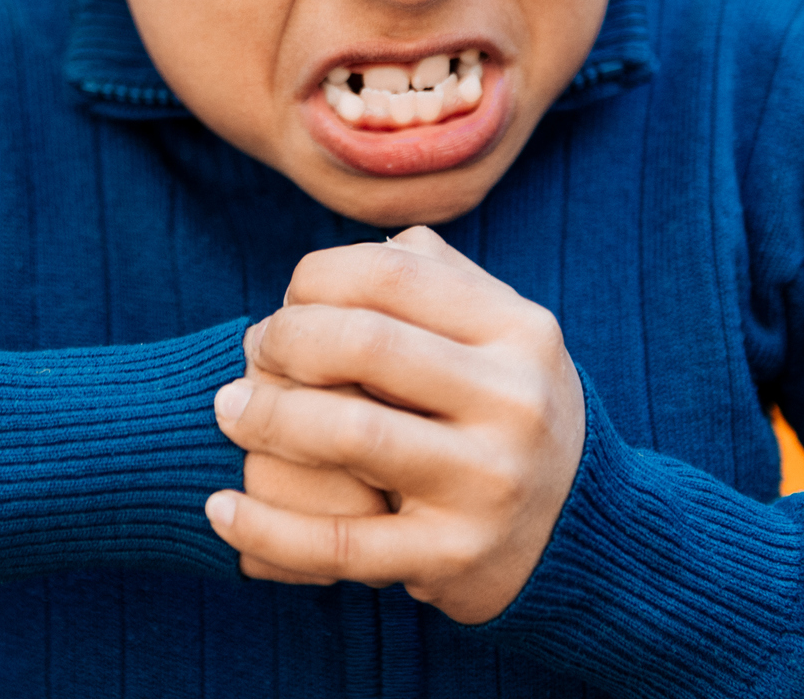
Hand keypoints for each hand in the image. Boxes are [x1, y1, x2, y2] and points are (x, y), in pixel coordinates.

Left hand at [206, 227, 584, 623]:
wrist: (583, 539)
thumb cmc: (508, 412)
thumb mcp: (503, 336)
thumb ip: (440, 279)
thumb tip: (372, 245)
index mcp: (519, 332)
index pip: (391, 275)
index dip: (317, 279)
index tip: (288, 301)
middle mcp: (514, 403)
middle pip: (363, 344)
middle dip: (283, 341)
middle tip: (252, 354)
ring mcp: (487, 484)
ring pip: (348, 432)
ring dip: (266, 416)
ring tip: (229, 411)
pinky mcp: (452, 559)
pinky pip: (336, 542)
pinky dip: (264, 526)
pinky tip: (219, 509)